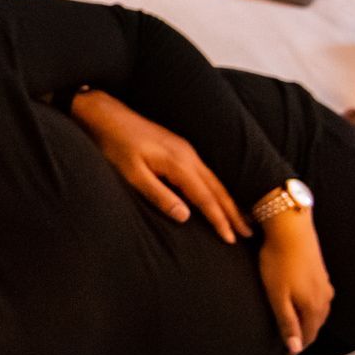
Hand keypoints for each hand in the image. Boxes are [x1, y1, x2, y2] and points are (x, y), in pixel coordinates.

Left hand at [69, 90, 250, 242]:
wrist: (107, 115)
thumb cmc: (115, 145)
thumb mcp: (132, 174)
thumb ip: (158, 195)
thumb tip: (185, 216)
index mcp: (179, 163)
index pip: (205, 197)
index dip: (219, 219)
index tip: (230, 239)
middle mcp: (188, 155)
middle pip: (217, 188)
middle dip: (233, 212)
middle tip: (248, 234)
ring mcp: (186, 150)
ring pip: (214, 180)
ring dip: (228, 201)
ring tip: (242, 219)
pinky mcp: (180, 148)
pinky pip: (206, 173)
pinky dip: (217, 188)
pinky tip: (219, 196)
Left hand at [256, 214, 332, 354]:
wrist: (291, 230)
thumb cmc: (279, 263)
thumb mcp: (277, 296)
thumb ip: (287, 322)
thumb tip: (295, 348)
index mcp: (314, 307)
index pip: (307, 336)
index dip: (296, 348)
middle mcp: (325, 298)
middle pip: (315, 325)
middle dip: (304, 338)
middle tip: (290, 348)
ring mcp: (325, 285)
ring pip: (319, 313)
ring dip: (309, 323)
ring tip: (297, 330)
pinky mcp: (322, 274)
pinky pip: (319, 300)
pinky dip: (311, 309)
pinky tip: (304, 306)